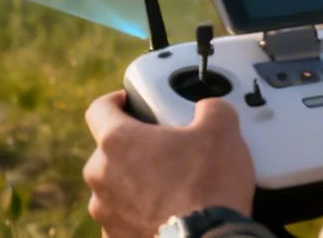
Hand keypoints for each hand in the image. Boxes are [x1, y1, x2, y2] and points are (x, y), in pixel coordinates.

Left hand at [84, 90, 255, 237]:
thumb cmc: (207, 188)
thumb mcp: (222, 132)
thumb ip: (212, 109)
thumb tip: (211, 110)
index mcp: (117, 141)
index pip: (100, 108)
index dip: (115, 102)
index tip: (128, 104)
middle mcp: (102, 176)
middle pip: (109, 152)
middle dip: (134, 150)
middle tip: (164, 152)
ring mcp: (105, 212)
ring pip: (114, 188)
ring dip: (134, 185)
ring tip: (168, 189)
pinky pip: (123, 219)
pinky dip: (139, 216)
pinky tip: (165, 216)